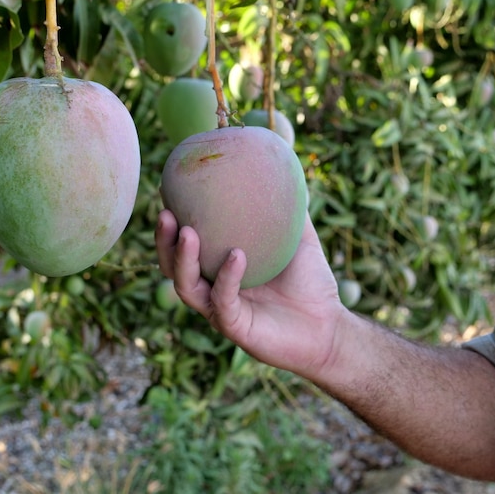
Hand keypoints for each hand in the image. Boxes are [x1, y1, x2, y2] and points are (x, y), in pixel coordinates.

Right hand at [155, 209, 345, 378]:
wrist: (331, 329)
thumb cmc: (312, 285)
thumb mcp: (300, 239)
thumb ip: (289, 208)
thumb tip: (286, 166)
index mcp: (218, 268)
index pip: (185, 245)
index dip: (171, 223)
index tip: (166, 193)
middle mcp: (212, 289)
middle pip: (173, 266)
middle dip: (164, 241)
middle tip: (166, 213)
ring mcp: (220, 310)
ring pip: (186, 286)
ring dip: (183, 258)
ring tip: (187, 231)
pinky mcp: (235, 328)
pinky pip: (223, 300)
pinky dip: (227, 276)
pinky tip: (237, 255)